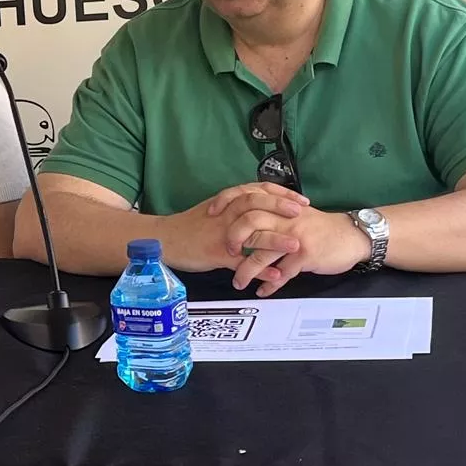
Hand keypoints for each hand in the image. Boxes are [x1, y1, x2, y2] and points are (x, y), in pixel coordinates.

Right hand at [164, 182, 308, 274]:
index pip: (257, 190)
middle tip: (301, 213)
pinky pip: (241, 262)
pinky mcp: (216, 254)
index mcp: (226, 202)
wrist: (164, 240)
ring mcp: (221, 234)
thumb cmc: (189, 226)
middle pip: (256, 204)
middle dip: (281, 208)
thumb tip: (259, 206)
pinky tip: (276, 275)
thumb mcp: (213, 210)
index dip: (280, 194)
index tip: (300, 200)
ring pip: (252, 233)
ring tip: (297, 246)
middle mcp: (225, 214)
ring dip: (276, 240)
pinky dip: (259, 270)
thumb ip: (234, 206)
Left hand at [226, 209, 372, 296]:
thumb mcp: (294, 213)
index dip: (226, 202)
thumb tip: (243, 218)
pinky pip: (283, 272)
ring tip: (238, 282)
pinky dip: (271, 284)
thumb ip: (271, 213)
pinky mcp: (306, 255)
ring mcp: (295, 236)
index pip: (246, 196)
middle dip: (233, 238)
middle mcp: (285, 217)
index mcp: (279, 204)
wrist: (352, 236)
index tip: (211, 213)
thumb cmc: (320, 227)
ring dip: (247, 270)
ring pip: (263, 252)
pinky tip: (262, 291)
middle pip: (250, 221)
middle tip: (227, 253)